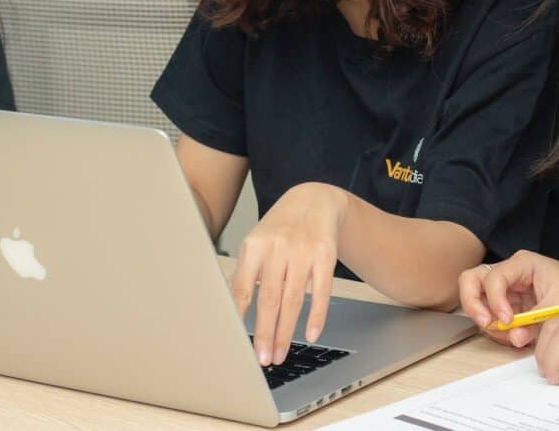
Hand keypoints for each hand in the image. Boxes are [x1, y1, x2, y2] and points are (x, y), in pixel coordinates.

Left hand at [230, 182, 347, 366]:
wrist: (314, 200)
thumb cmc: (280, 227)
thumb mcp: (257, 242)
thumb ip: (246, 272)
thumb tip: (233, 310)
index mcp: (255, 245)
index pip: (244, 288)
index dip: (240, 318)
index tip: (238, 343)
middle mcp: (279, 247)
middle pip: (270, 298)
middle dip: (265, 333)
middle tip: (263, 359)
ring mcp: (304, 251)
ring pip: (294, 299)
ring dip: (287, 331)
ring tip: (280, 353)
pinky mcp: (326, 256)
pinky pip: (322, 291)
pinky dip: (317, 315)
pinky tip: (312, 334)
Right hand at [458, 250, 558, 348]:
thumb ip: (537, 320)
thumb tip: (515, 336)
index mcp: (522, 263)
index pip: (494, 277)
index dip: (495, 299)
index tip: (507, 320)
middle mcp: (507, 272)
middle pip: (471, 280)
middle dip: (473, 304)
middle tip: (487, 323)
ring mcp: (504, 288)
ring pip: (476, 299)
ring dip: (487, 321)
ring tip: (511, 335)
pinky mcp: (506, 303)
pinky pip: (490, 316)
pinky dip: (497, 330)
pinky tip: (516, 336)